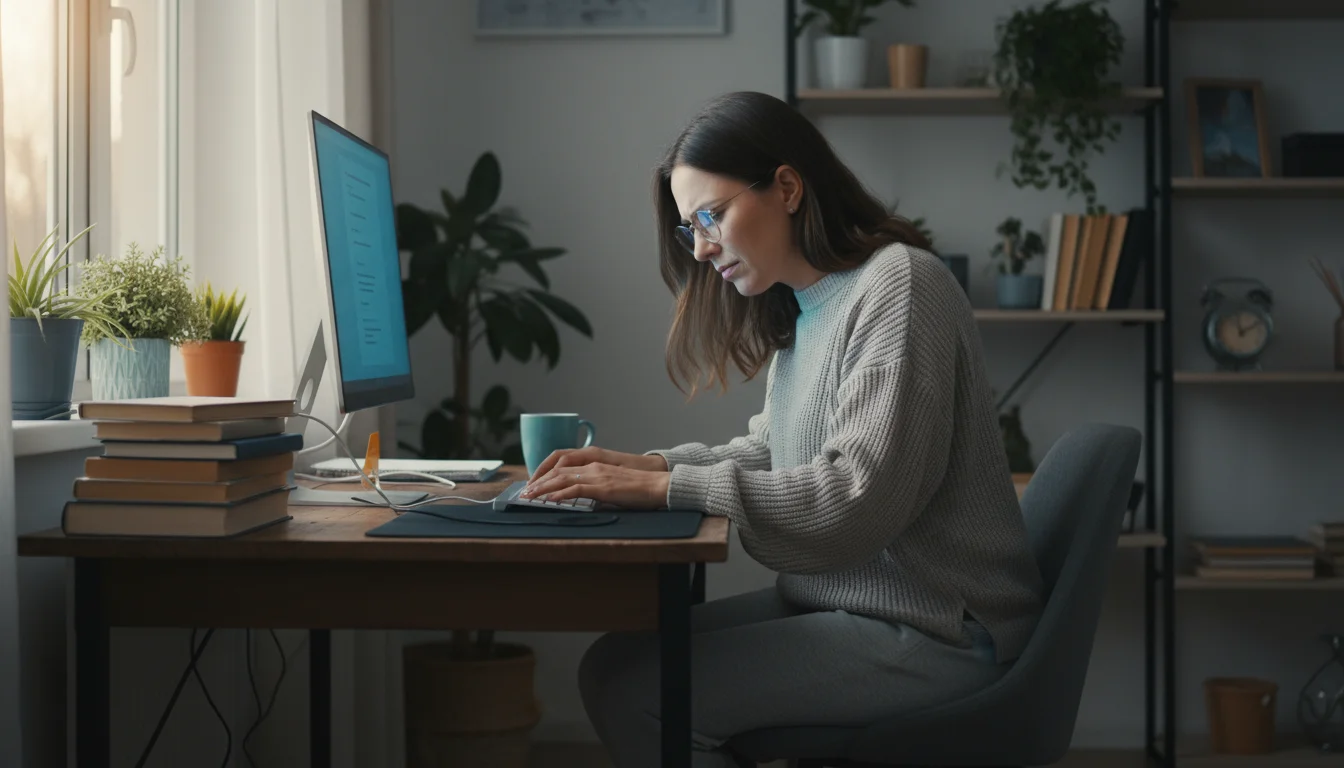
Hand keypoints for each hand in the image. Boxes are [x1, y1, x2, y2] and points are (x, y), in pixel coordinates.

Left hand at [522, 462, 669, 509]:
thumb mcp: (613, 485)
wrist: (657, 485)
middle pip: (558, 471)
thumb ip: (596, 489)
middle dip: (539, 482)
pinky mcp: (603, 487)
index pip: (563, 466)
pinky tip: (551, 500)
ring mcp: (597, 476)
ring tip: (530, 496)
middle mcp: (593, 466)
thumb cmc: (638, 488)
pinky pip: (577, 489)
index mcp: (595, 464)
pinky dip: (561, 494)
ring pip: (563, 479)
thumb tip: (584, 499)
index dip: (545, 475)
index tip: (533, 485)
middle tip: (524, 492)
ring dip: (544, 488)